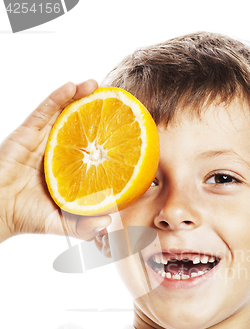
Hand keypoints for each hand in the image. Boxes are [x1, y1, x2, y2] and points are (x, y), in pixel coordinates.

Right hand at [0, 80, 110, 242]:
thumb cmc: (27, 217)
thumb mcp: (61, 224)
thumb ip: (84, 227)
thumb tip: (109, 223)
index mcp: (69, 169)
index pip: (92, 151)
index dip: (107, 141)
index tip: (127, 132)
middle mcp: (59, 151)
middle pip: (80, 127)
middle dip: (97, 113)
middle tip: (116, 101)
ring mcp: (43, 140)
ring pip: (63, 113)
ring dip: (80, 96)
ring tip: (96, 85)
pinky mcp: (27, 133)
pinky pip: (44, 112)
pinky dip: (57, 98)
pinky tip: (71, 87)